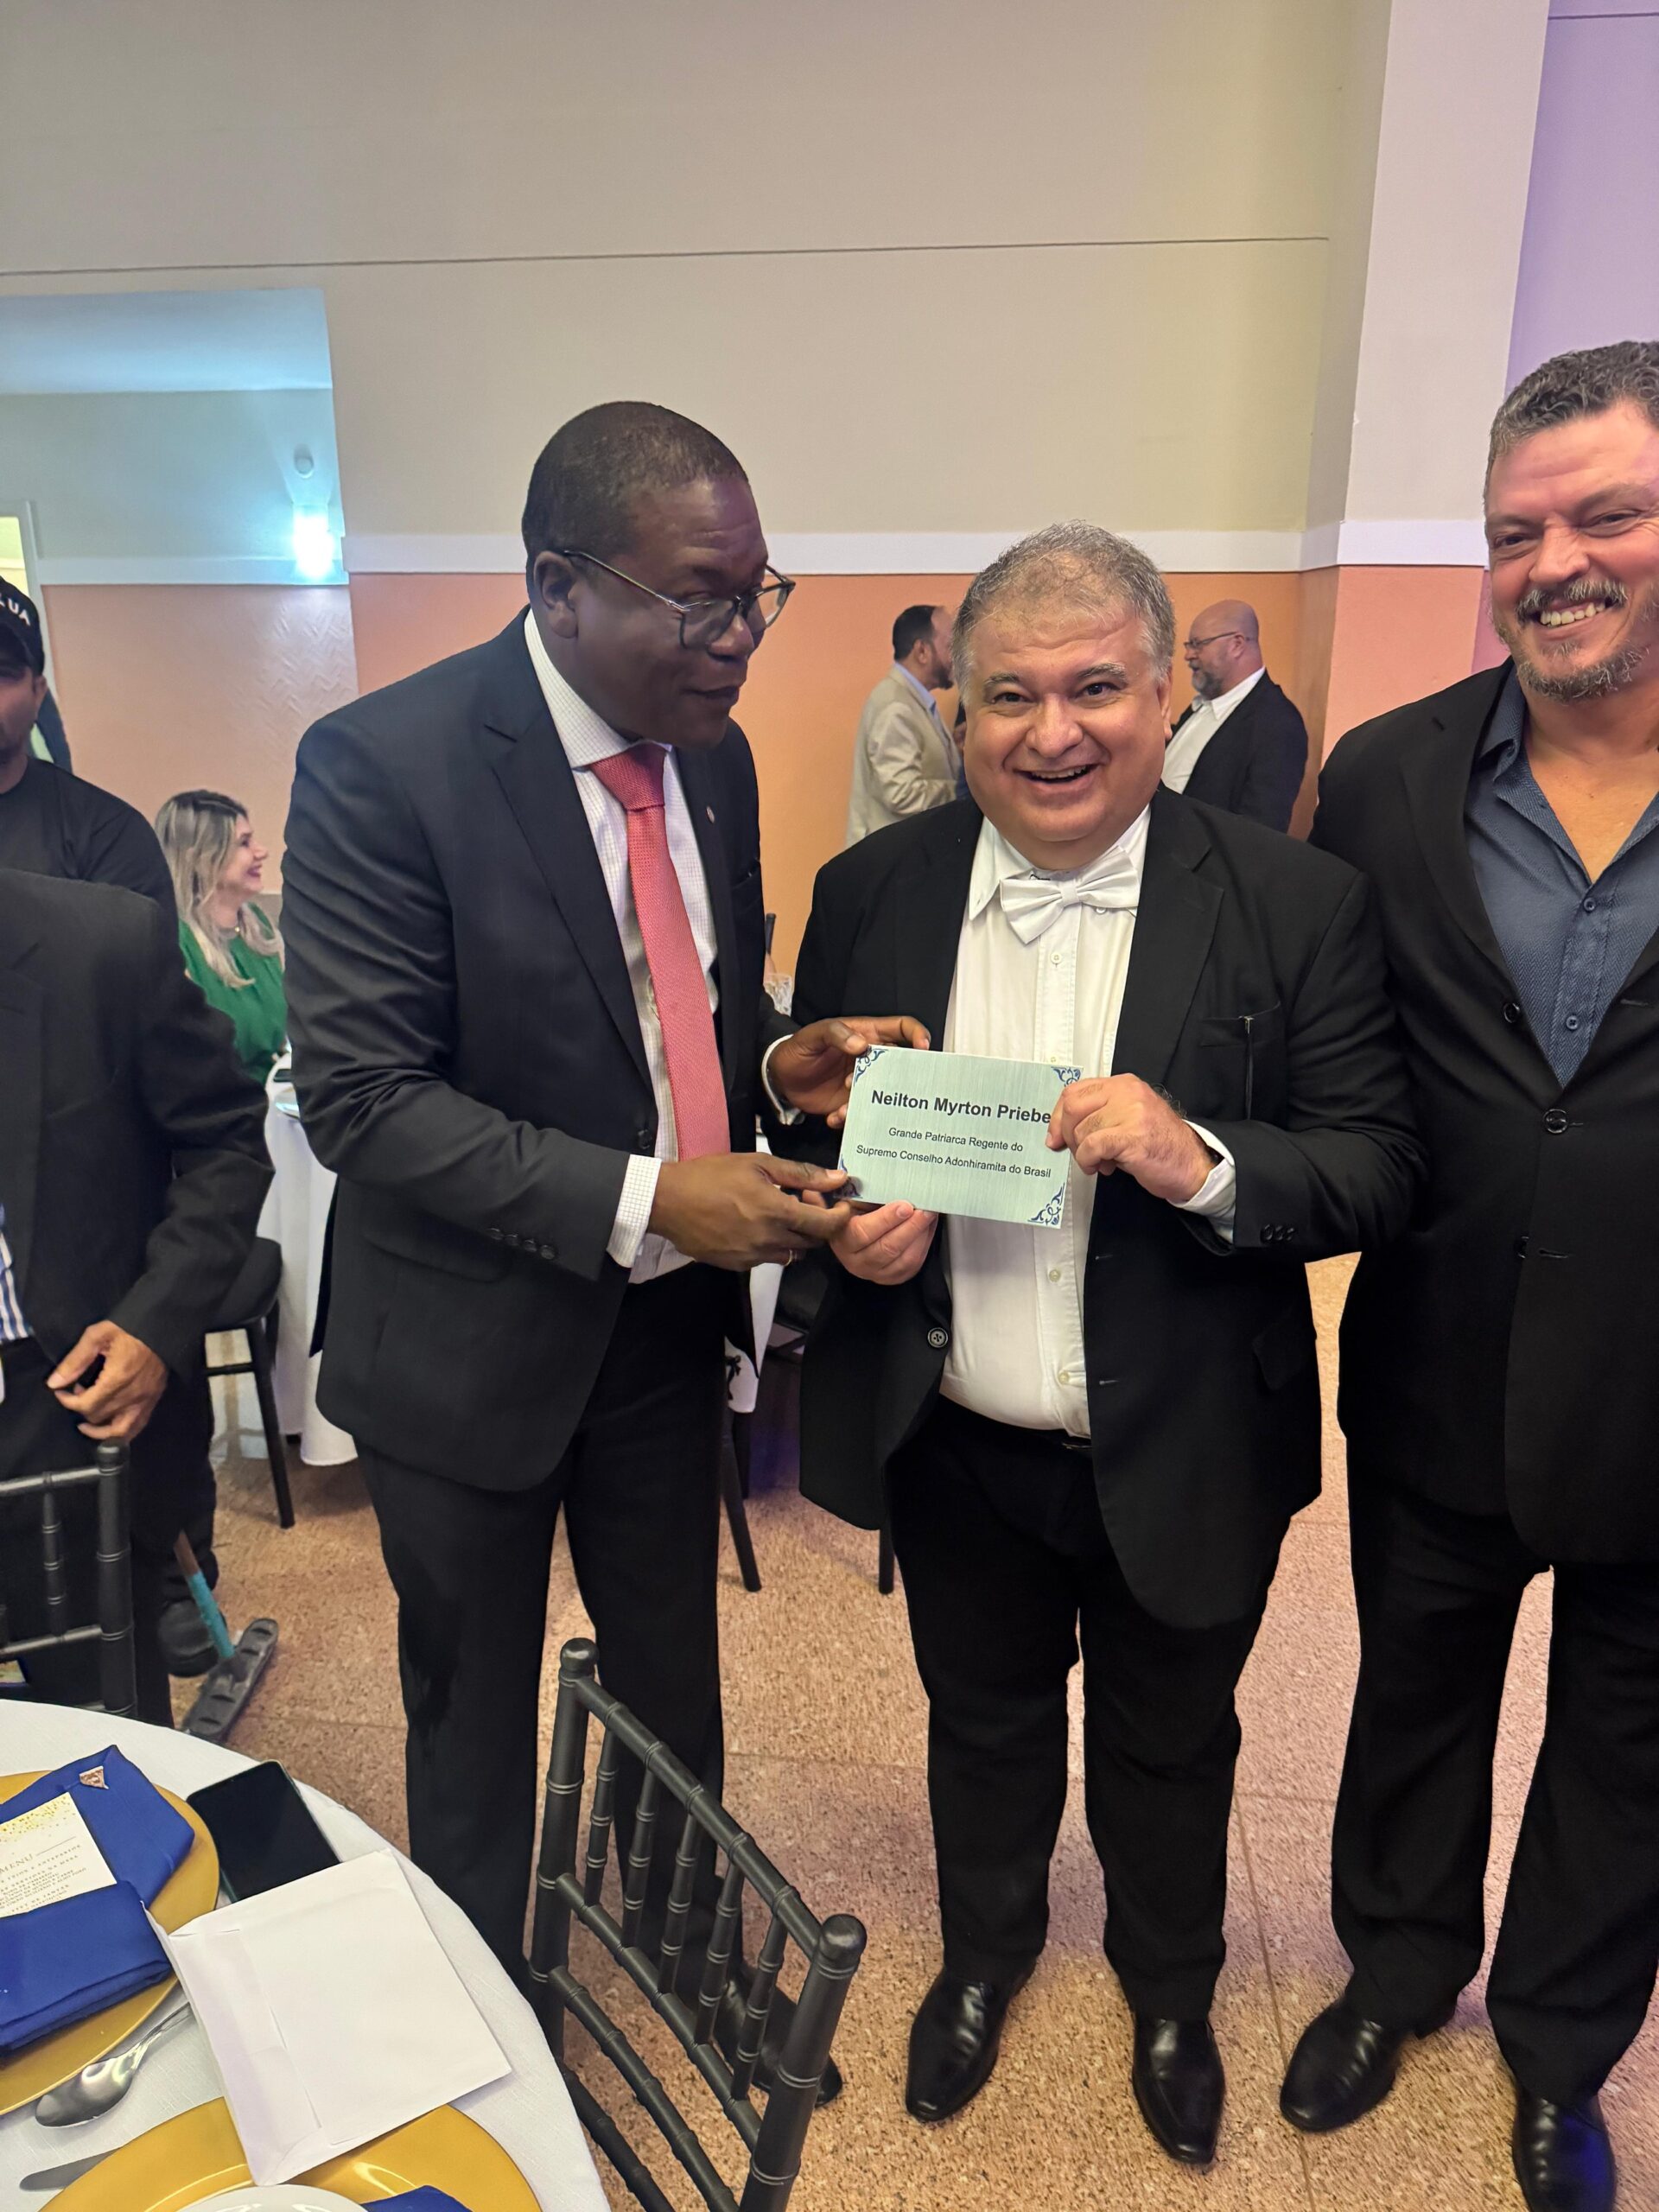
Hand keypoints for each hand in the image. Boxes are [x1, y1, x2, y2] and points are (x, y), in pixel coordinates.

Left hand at [48, 1321, 168, 1441]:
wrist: (164, 1327)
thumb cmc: (130, 1328)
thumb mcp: (98, 1336)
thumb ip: (75, 1360)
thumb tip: (54, 1382)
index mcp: (116, 1379)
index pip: (86, 1405)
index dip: (68, 1402)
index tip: (61, 1391)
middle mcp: (132, 1396)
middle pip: (98, 1417)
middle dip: (81, 1407)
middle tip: (78, 1392)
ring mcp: (145, 1401)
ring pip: (119, 1432)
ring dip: (100, 1432)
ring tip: (88, 1425)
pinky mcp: (153, 1401)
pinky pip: (137, 1426)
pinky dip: (122, 1432)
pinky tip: (111, 1426)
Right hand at [648, 1152, 855, 1270]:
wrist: (668, 1202)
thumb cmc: (711, 1176)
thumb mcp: (757, 1164)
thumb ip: (801, 1173)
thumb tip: (839, 1178)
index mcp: (777, 1212)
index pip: (826, 1226)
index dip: (840, 1217)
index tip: (841, 1206)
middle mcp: (769, 1240)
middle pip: (812, 1242)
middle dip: (817, 1224)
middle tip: (804, 1201)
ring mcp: (753, 1257)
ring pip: (791, 1254)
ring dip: (795, 1237)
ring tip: (779, 1214)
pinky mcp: (738, 1265)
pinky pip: (767, 1259)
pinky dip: (771, 1245)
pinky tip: (756, 1225)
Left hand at [768, 1015, 930, 1127]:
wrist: (779, 1077)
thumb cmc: (798, 1049)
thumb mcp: (814, 1035)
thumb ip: (836, 1034)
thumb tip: (860, 1044)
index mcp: (867, 1035)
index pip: (902, 1028)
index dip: (918, 1034)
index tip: (923, 1047)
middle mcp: (870, 1059)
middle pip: (901, 1066)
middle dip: (897, 1079)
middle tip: (880, 1087)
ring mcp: (863, 1083)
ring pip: (882, 1094)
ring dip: (869, 1103)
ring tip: (846, 1107)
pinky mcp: (851, 1103)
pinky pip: (861, 1113)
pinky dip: (850, 1118)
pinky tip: (834, 1117)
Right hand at [825, 1199, 938, 1284]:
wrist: (850, 1235)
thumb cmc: (853, 1214)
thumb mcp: (852, 1201)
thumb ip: (867, 1195)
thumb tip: (893, 1183)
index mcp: (842, 1239)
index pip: (863, 1233)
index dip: (886, 1219)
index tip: (905, 1206)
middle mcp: (856, 1261)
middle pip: (888, 1248)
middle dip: (911, 1227)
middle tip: (925, 1209)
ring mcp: (875, 1273)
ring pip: (904, 1260)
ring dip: (921, 1236)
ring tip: (929, 1216)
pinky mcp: (892, 1278)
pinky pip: (913, 1266)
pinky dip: (924, 1246)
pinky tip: (927, 1229)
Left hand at [1047, 1075, 1215, 1202]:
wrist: (1192, 1163)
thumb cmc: (1160, 1144)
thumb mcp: (1127, 1118)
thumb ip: (1099, 1115)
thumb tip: (1059, 1130)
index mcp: (1124, 1084)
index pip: (1075, 1090)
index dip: (1058, 1116)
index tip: (1054, 1136)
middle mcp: (1127, 1092)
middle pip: (1072, 1106)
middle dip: (1066, 1134)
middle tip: (1078, 1152)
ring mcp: (1131, 1112)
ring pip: (1081, 1130)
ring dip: (1082, 1153)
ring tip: (1100, 1162)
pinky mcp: (1132, 1135)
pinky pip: (1092, 1146)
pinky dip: (1089, 1160)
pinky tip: (1102, 1167)